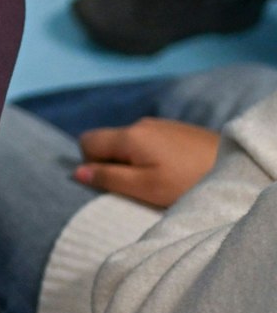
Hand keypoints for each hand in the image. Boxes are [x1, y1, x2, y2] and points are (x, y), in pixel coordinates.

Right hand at [77, 119, 219, 209]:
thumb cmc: (188, 182)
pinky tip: (174, 171)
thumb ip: (109, 179)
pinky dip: (152, 156)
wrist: (236, 167)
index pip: (86, 142)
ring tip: (160, 181)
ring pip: (130, 143)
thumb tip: (77, 172)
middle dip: (114, 164)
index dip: (91, 165)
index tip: (116, 183)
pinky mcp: (177, 130)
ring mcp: (160, 124)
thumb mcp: (146, 188)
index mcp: (129, 136)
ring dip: (134, 161)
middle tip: (139, 187)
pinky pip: (149, 141)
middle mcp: (140, 124)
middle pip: (109, 142)